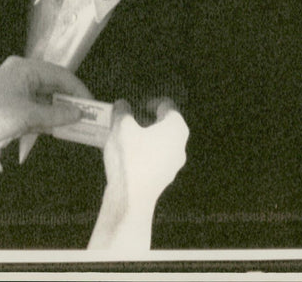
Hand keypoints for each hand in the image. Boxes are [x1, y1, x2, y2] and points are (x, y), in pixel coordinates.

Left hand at [0, 56, 90, 148]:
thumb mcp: (27, 115)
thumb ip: (55, 114)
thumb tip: (79, 113)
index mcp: (25, 68)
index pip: (59, 74)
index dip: (77, 89)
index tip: (92, 104)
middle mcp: (23, 77)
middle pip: (54, 86)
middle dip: (71, 101)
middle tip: (89, 117)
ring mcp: (18, 94)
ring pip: (47, 101)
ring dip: (61, 113)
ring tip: (80, 126)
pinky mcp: (15, 111)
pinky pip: (38, 113)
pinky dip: (49, 121)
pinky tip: (62, 131)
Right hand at [89, 98, 188, 250]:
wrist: (130, 200)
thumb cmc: (130, 159)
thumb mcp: (121, 126)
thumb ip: (122, 110)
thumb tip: (122, 105)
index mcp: (176, 128)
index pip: (167, 105)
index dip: (151, 101)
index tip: (138, 105)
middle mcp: (180, 145)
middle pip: (165, 124)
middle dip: (147, 120)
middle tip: (130, 120)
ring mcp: (174, 164)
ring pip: (161, 143)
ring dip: (145, 137)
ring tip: (125, 137)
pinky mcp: (164, 178)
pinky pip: (156, 158)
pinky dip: (144, 153)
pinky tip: (127, 155)